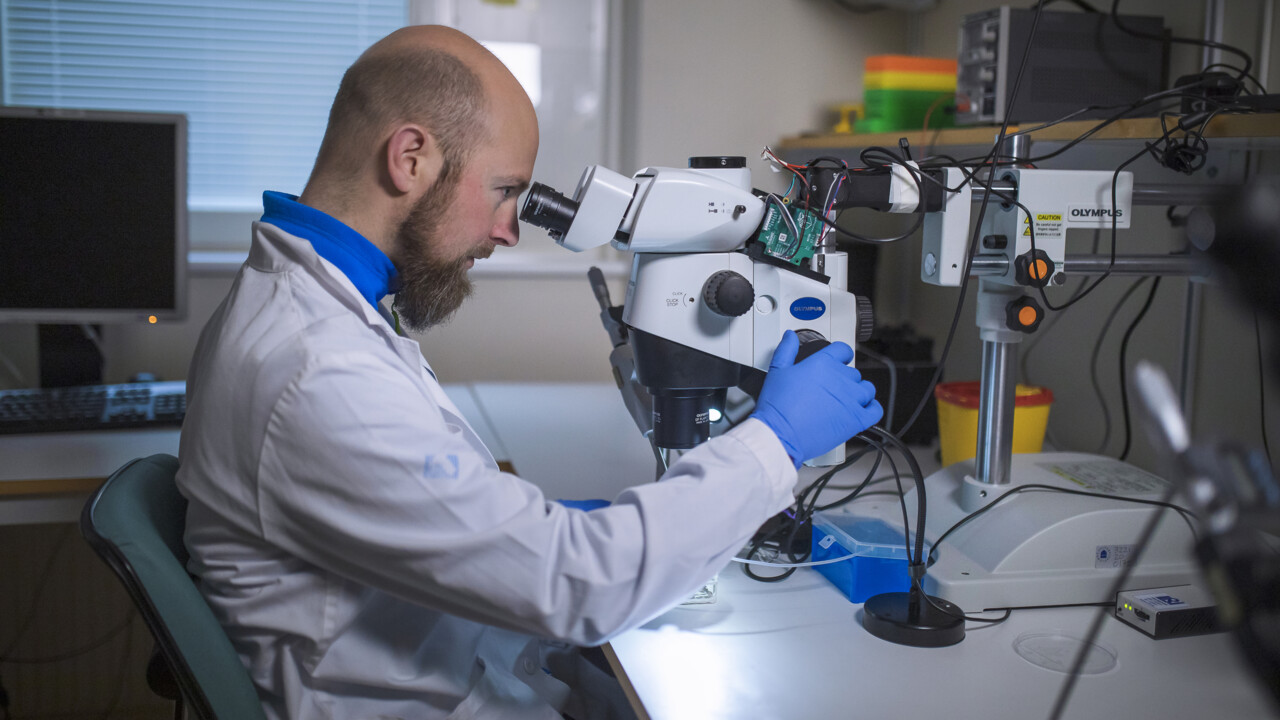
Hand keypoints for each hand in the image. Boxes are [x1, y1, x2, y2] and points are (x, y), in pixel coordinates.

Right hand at [750, 330, 883, 467]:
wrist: (781, 434)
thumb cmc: (778, 406)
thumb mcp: (777, 371)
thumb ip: (786, 349)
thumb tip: (790, 336)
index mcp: (823, 363)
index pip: (844, 350)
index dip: (841, 355)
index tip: (839, 361)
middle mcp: (841, 378)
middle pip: (853, 372)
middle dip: (844, 379)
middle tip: (831, 390)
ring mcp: (851, 399)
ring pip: (867, 389)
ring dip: (860, 393)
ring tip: (846, 400)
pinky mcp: (857, 419)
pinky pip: (875, 410)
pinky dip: (872, 409)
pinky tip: (862, 410)